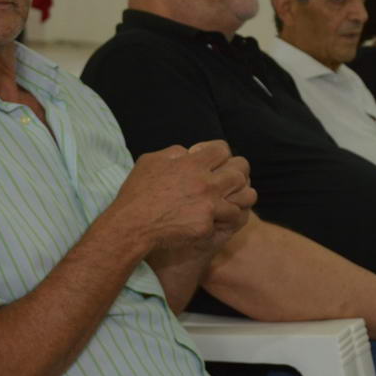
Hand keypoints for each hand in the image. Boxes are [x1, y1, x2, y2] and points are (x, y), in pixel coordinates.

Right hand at [113, 141, 255, 251]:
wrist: (132, 224)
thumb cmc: (137, 193)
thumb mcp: (150, 161)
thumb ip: (174, 153)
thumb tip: (188, 153)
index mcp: (192, 164)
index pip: (223, 150)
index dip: (222, 155)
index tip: (218, 162)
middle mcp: (204, 182)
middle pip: (240, 172)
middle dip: (239, 174)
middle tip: (233, 182)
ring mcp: (208, 205)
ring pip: (244, 197)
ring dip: (240, 198)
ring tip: (234, 201)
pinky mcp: (207, 226)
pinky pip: (228, 220)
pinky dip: (225, 220)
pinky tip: (219, 220)